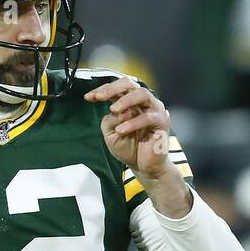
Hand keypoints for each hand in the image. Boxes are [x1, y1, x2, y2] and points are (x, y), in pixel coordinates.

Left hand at [85, 76, 191, 216]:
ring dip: (125, 100)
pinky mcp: (162, 122)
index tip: (88, 97)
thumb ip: (109, 120)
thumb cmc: (129, 148)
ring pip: (142, 94)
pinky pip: (148, 117)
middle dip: (112, 88)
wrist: (143, 167)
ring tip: (113, 110)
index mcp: (129, 103)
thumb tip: (115, 111)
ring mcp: (154, 110)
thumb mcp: (110, 134)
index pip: (116, 89)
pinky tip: (121, 130)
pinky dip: (133, 122)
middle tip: (99, 97)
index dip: (102, 90)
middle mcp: (142, 102)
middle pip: (130, 84)